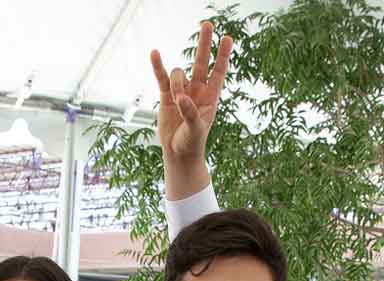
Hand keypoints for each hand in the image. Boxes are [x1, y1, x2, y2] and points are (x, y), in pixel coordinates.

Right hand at [152, 20, 232, 168]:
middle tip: (208, 24)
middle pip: (201, 61)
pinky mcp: (166, 95)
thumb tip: (182, 97)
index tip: (227, 38)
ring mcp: (181, 90)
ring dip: (177, 84)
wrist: (178, 152)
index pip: (218, 71)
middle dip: (205, 43)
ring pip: (179, 74)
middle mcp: (197, 89)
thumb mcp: (196, 130)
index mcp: (211, 96)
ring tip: (177, 101)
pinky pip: (161, 77)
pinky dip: (158, 66)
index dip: (223, 55)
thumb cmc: (193, 142)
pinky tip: (155, 53)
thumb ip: (190, 113)